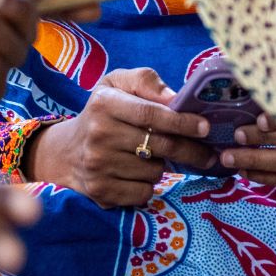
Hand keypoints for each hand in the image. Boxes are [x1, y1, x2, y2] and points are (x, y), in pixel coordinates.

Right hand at [22, 67, 213, 207]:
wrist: (66, 152)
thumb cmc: (103, 112)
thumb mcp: (117, 84)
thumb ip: (146, 82)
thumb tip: (175, 99)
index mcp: (105, 104)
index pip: (152, 114)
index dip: (183, 122)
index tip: (205, 127)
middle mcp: (98, 135)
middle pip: (160, 145)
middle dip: (191, 150)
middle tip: (208, 153)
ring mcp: (98, 166)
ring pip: (155, 171)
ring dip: (163, 166)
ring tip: (151, 157)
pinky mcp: (101, 192)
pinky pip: (144, 193)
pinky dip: (148, 185)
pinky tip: (138, 174)